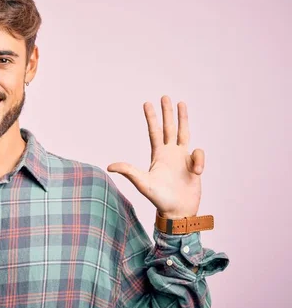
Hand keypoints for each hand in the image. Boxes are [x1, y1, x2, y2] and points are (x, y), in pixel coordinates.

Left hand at [107, 95, 203, 218]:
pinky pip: (198, 154)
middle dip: (167, 112)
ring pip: (183, 133)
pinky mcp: (194, 166)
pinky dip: (199, 160)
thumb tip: (109, 166)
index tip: (147, 103)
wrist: (177, 212)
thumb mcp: (142, 184)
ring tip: (182, 103)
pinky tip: (196, 171)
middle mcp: (170, 153)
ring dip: (183, 118)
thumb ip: (129, 172)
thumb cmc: (159, 199)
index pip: (154, 132)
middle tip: (165, 96)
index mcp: (157, 155)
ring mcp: (182, 159)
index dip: (151, 118)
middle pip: (169, 127)